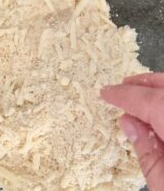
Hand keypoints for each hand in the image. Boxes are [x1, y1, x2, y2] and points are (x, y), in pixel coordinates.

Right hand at [101, 73, 163, 190]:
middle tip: (123, 85)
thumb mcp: (163, 184)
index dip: (123, 95)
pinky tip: (161, 109)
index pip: (149, 101)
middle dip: (143, 83)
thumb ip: (145, 147)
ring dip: (159, 88)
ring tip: (139, 90)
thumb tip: (127, 121)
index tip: (105, 93)